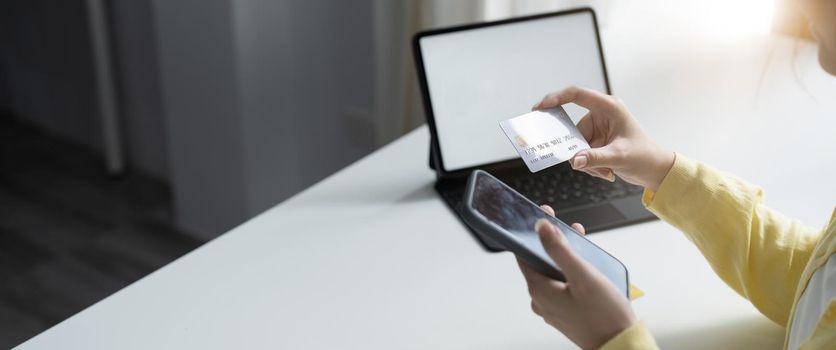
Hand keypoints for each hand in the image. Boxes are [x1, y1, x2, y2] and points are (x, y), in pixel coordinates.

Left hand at [518, 205, 636, 348]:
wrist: (620, 346)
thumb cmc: (604, 316)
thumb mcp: (583, 275)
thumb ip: (560, 250)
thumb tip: (541, 228)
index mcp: (539, 289)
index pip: (525, 253)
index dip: (532, 233)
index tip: (543, 217)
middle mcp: (541, 300)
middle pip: (540, 262)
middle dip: (553, 242)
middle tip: (567, 227)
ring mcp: (553, 307)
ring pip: (553, 273)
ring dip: (565, 255)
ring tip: (581, 242)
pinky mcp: (565, 312)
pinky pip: (562, 285)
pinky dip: (570, 271)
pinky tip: (586, 265)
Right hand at [532, 86, 673, 190]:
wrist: (655, 170)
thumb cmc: (644, 156)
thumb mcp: (619, 157)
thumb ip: (595, 158)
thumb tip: (574, 161)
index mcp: (609, 107)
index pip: (577, 95)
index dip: (556, 98)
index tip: (540, 108)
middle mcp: (601, 115)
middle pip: (573, 129)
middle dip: (578, 150)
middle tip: (585, 165)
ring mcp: (597, 129)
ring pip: (576, 145)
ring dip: (586, 161)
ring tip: (604, 171)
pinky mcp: (595, 141)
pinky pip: (580, 153)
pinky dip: (589, 165)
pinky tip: (605, 172)